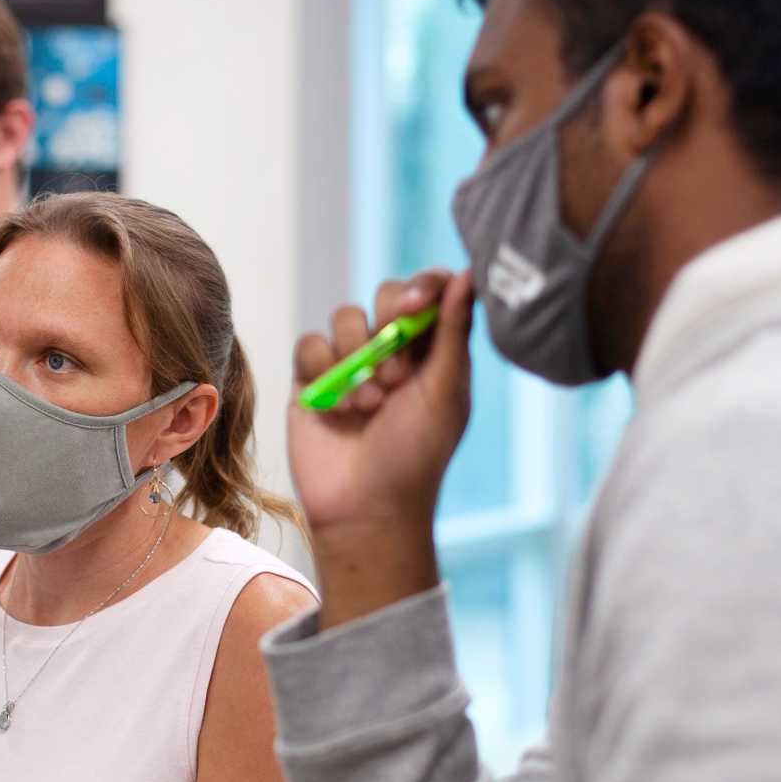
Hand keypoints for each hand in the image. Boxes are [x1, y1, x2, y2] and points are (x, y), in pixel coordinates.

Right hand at [288, 270, 473, 535]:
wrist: (364, 509)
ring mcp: (351, 363)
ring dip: (356, 359)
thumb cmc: (415, 457)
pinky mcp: (312, 379)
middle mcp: (394, 351)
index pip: (431, 292)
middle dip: (388, 330)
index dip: (423, 287)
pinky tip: (338, 411)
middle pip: (386, 295)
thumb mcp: (445, 393)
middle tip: (396, 378)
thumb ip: (453, 331)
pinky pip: (310, 344)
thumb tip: (470, 272)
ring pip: (345, 316)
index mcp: (434, 352)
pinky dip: (323, 373)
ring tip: (369, 405)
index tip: (415, 306)